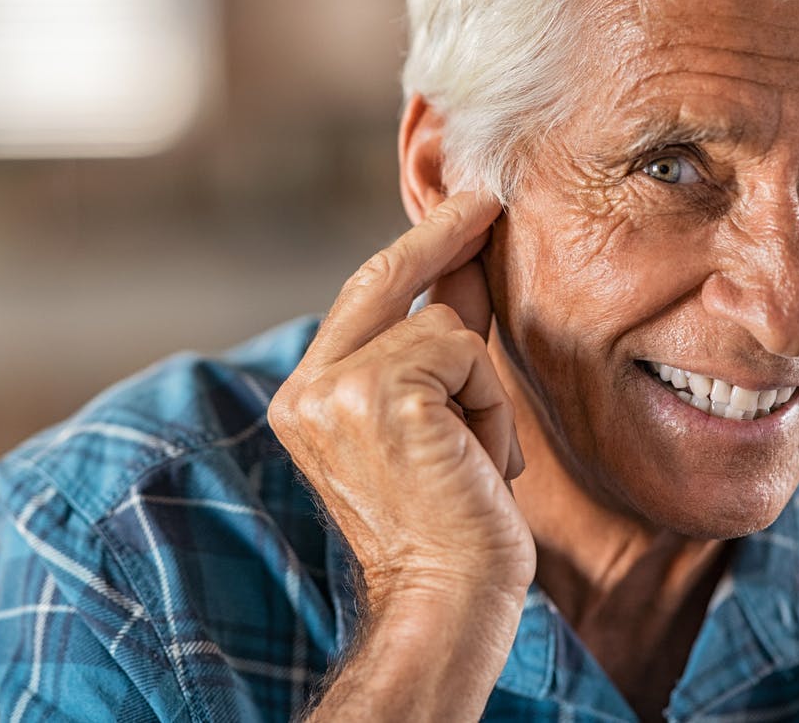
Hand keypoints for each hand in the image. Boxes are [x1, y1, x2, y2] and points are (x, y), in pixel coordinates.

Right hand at [268, 191, 534, 609]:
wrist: (445, 598)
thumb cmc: (448, 521)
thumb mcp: (434, 422)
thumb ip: (436, 344)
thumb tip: (463, 265)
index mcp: (307, 397)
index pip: (360, 297)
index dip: (414, 248)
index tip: (457, 211)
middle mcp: (306, 388)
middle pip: (383, 278)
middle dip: (442, 234)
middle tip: (486, 200)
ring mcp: (337, 389)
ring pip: (443, 326)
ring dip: (482, 390)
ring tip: (477, 456)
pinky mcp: (383, 394)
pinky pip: (466, 354)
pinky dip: (491, 406)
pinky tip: (481, 461)